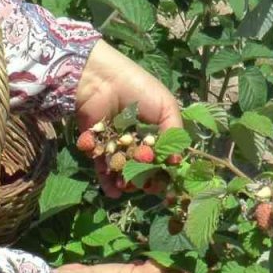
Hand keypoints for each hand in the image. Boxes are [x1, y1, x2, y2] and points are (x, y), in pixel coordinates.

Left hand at [75, 40, 182, 196]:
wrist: (102, 80)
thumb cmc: (138, 89)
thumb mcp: (166, 107)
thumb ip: (173, 134)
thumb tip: (177, 161)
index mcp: (154, 130)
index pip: (161, 156)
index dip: (164, 170)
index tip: (167, 182)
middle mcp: (135, 139)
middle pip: (142, 167)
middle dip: (145, 179)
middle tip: (147, 185)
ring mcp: (115, 144)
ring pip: (122, 169)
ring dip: (126, 181)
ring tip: (128, 185)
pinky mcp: (96, 146)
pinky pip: (102, 166)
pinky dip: (106, 180)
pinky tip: (113, 192)